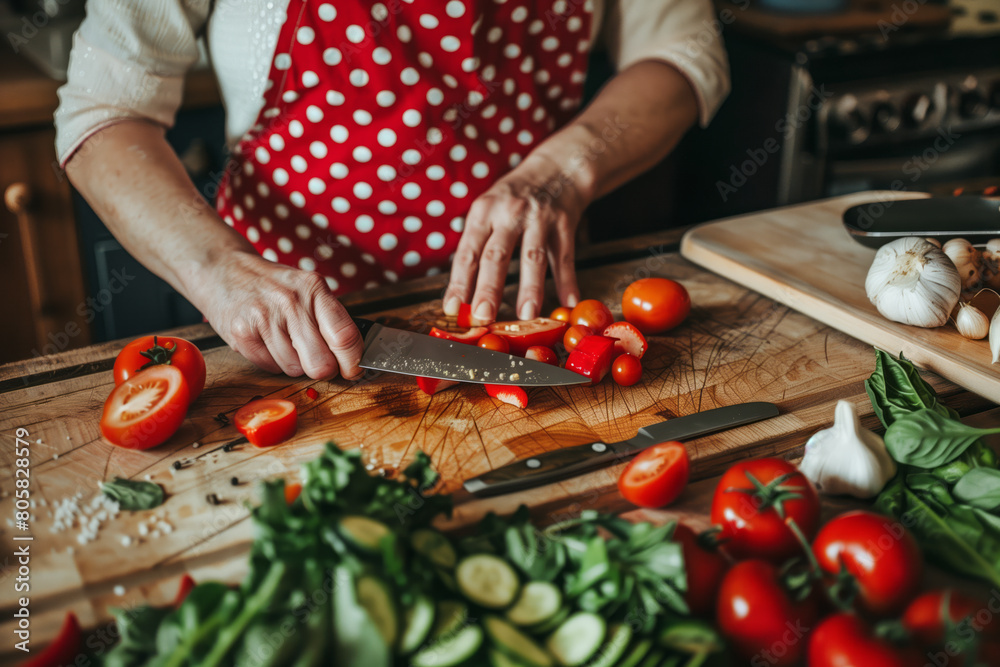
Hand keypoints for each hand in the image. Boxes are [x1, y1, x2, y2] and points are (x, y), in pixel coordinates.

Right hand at [194, 251, 363, 378]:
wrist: (223, 270)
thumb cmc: (273, 286)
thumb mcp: (306, 289)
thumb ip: (330, 318)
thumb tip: (354, 357)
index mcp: (314, 289)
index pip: (345, 336)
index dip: (354, 361)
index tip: (353, 369)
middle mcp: (290, 302)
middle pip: (321, 363)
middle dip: (323, 369)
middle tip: (318, 360)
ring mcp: (263, 318)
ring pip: (295, 369)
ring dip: (295, 363)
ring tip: (284, 340)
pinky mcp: (241, 334)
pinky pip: (270, 367)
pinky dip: (272, 362)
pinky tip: (266, 342)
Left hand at [442, 154, 590, 322]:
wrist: (556, 168)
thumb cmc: (514, 196)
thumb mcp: (488, 209)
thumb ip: (477, 245)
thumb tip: (463, 291)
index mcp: (483, 212)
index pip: (468, 253)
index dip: (459, 282)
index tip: (452, 308)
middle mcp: (509, 213)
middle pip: (496, 255)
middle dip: (488, 288)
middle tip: (483, 315)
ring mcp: (539, 218)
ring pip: (532, 257)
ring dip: (530, 288)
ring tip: (526, 315)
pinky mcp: (564, 223)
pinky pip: (565, 257)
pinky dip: (567, 281)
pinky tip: (568, 302)